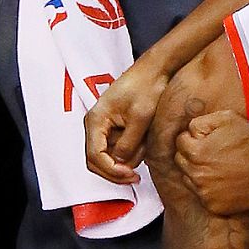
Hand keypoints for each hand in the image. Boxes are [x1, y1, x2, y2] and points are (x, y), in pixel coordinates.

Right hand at [84, 62, 169, 184]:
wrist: (154, 71)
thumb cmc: (147, 87)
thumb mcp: (140, 118)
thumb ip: (128, 143)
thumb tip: (120, 163)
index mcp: (96, 120)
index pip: (94, 156)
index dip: (111, 170)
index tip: (130, 175)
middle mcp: (95, 124)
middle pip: (97, 160)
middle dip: (116, 171)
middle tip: (135, 177)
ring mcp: (104, 126)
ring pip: (109, 156)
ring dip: (127, 158)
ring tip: (145, 145)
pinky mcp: (114, 127)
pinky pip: (118, 147)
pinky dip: (131, 150)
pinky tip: (143, 142)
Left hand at [178, 111, 248, 214]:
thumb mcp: (228, 118)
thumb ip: (201, 122)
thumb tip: (188, 130)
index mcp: (197, 152)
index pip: (180, 141)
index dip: (196, 138)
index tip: (212, 140)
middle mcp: (197, 175)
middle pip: (181, 161)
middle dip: (194, 155)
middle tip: (216, 153)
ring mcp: (204, 193)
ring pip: (189, 179)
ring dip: (200, 172)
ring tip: (222, 167)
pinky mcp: (213, 206)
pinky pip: (202, 195)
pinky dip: (210, 188)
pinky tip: (226, 181)